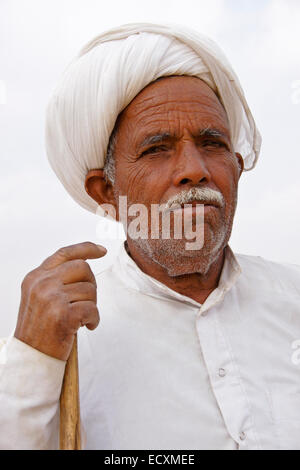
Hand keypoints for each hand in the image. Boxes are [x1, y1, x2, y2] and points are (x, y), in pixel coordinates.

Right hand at [14, 242, 106, 360]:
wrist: (31, 357)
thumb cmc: (40, 329)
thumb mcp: (39, 297)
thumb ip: (55, 279)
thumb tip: (84, 265)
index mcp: (35, 277)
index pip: (64, 253)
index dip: (86, 248)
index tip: (102, 251)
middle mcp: (41, 284)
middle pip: (83, 268)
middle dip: (91, 284)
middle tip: (87, 301)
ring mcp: (51, 298)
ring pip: (90, 290)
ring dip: (92, 305)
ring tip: (80, 318)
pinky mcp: (62, 315)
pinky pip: (93, 309)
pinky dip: (94, 319)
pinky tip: (86, 327)